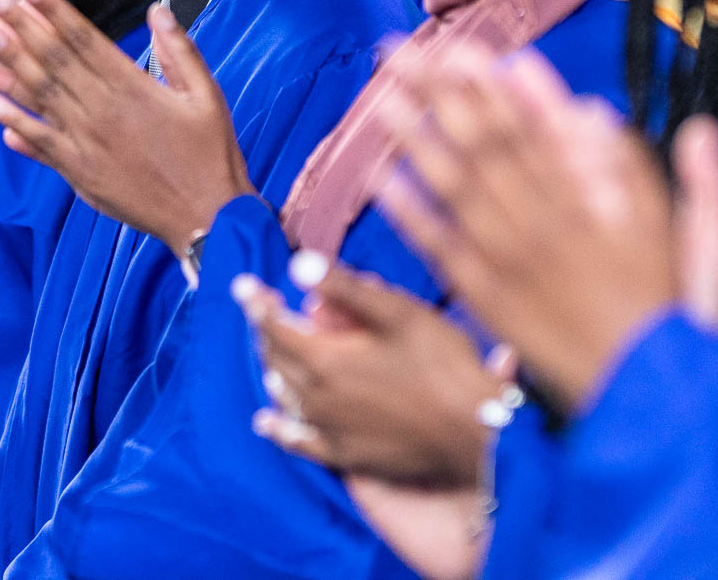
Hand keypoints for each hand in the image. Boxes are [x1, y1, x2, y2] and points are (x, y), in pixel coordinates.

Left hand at [0, 0, 253, 249]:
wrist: (206, 218)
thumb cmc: (210, 153)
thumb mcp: (207, 95)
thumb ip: (180, 50)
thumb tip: (158, 9)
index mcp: (135, 88)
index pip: (84, 39)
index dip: (53, 10)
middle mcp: (105, 111)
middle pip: (54, 60)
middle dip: (19, 26)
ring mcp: (89, 144)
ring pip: (41, 98)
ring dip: (7, 69)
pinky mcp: (81, 174)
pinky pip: (42, 144)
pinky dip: (17, 124)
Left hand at [238, 258, 499, 489]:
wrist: (475, 433)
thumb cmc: (443, 364)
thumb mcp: (399, 312)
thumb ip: (346, 288)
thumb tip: (298, 262)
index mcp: (326, 358)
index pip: (275, 325)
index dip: (257, 302)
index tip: (242, 285)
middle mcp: (318, 397)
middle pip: (276, 358)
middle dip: (266, 329)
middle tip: (264, 309)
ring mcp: (330, 430)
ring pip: (285, 394)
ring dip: (274, 368)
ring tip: (270, 349)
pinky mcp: (346, 455)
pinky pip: (300, 441)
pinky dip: (280, 427)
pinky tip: (267, 421)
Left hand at [374, 43, 717, 416]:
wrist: (649, 399)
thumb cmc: (676, 315)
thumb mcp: (692, 235)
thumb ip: (654, 170)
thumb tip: (599, 110)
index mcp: (593, 198)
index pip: (533, 124)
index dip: (491, 82)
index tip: (458, 44)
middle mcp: (545, 218)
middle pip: (482, 140)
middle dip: (436, 91)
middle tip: (395, 49)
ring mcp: (512, 258)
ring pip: (454, 183)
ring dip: (413, 135)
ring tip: (378, 95)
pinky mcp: (490, 298)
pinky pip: (441, 248)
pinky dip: (409, 211)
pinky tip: (380, 176)